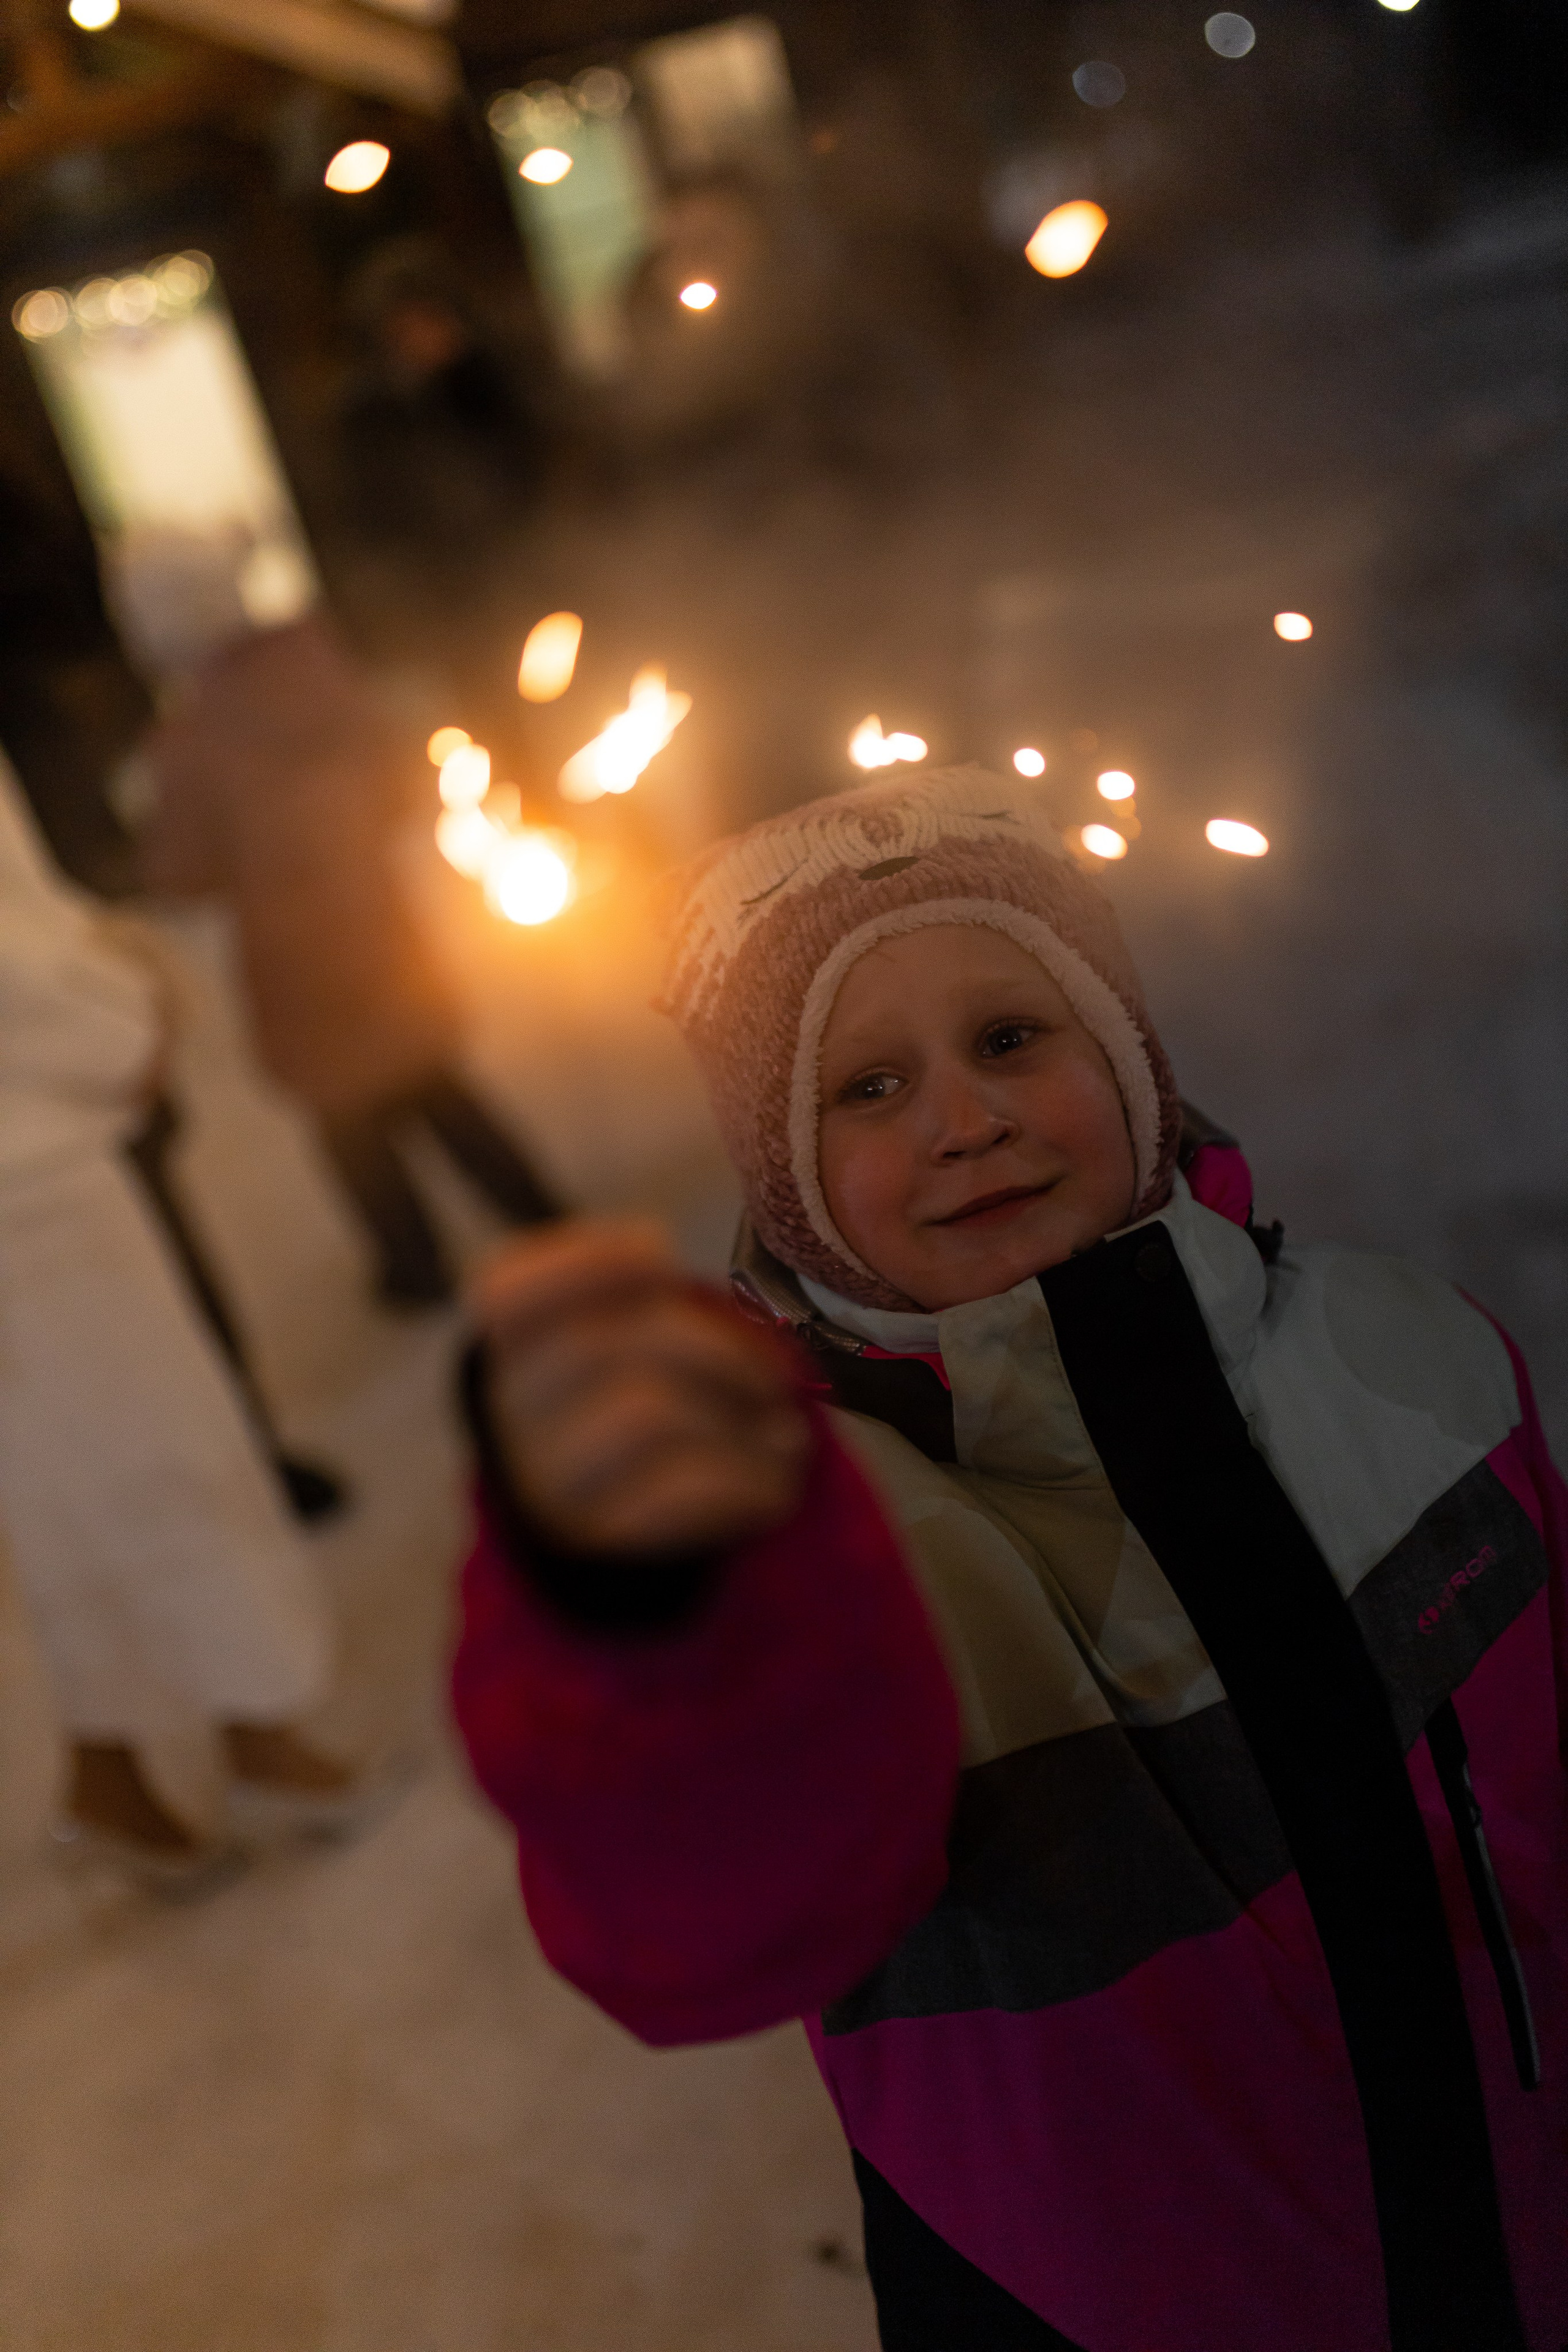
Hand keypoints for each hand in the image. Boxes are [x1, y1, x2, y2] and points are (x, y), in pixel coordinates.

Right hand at [472, 1219, 810, 1556]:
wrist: (593, 1530)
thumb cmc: (618, 1406)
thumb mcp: (607, 1341)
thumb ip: (628, 1295)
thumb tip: (657, 1251)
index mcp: (506, 1349)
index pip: (512, 1292)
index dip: (593, 1261)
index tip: (661, 1258)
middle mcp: (510, 1411)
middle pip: (611, 1348)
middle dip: (722, 1351)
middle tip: (779, 1376)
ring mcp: (547, 1479)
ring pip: (652, 1416)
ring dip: (743, 1421)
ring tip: (786, 1436)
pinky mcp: (596, 1539)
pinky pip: (681, 1492)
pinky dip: (747, 1480)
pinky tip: (775, 1482)